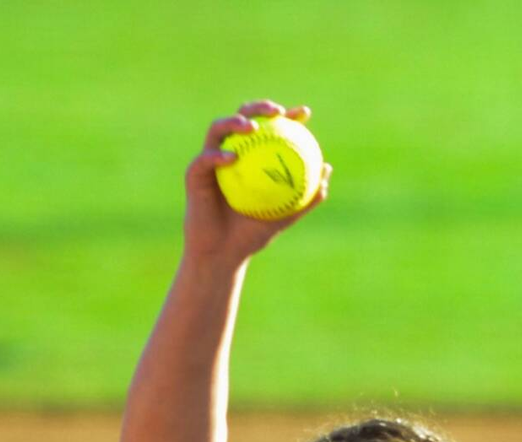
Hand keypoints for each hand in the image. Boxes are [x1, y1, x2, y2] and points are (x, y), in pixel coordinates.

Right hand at [183, 101, 330, 265]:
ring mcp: (211, 160)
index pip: (269, 128)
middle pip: (243, 116)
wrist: (221, 255)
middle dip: (259, 106)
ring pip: (219, 128)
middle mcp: (230, 152)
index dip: (286, 115)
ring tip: (252, 128)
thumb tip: (327, 170)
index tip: (303, 114)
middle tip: (277, 112)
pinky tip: (233, 158)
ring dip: (234, 122)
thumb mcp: (284, 217)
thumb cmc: (250, 237)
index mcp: (251, 157)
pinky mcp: (194, 173)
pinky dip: (218, 156)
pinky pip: (205, 159)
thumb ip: (305, 196)